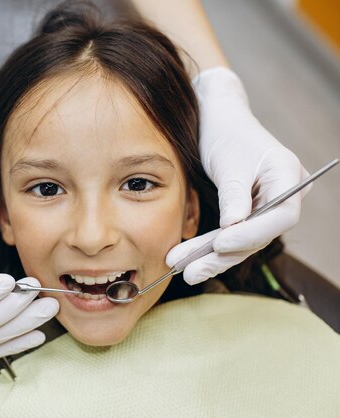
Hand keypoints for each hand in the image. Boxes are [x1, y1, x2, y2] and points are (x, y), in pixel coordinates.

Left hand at [167, 67, 305, 284]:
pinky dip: (210, 248)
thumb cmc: (224, 132)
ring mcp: (265, 205)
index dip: (251, 233)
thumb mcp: (228, 161)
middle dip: (222, 254)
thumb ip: (234, 194)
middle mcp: (283, 194)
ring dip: (211, 257)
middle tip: (191, 270)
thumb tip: (233, 227)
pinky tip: (189, 261)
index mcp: (288, 176)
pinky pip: (232, 235)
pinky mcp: (247, 212)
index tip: (220, 242)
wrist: (216, 117)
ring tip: (183, 270)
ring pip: (242, 240)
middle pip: (259, 235)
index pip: (281, 216)